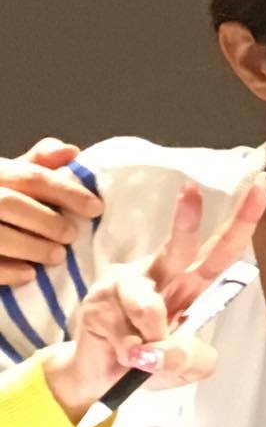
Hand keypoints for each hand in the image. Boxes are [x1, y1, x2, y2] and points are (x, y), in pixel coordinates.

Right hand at [0, 137, 101, 286]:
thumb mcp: (13, 175)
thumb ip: (39, 163)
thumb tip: (71, 151)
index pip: (31, 177)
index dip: (66, 191)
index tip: (96, 208)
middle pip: (9, 203)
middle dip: (47, 221)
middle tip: (72, 235)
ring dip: (32, 247)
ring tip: (57, 256)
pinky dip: (9, 271)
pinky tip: (30, 274)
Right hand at [42, 175, 265, 416]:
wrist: (100, 377)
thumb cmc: (150, 360)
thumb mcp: (187, 367)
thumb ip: (193, 360)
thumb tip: (168, 347)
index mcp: (192, 282)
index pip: (222, 249)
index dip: (243, 220)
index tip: (263, 185)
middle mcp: (162, 274)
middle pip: (180, 245)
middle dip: (187, 219)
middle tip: (191, 193)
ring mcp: (126, 284)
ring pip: (149, 307)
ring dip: (154, 340)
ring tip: (144, 355)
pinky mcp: (98, 301)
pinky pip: (125, 332)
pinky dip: (132, 352)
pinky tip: (124, 354)